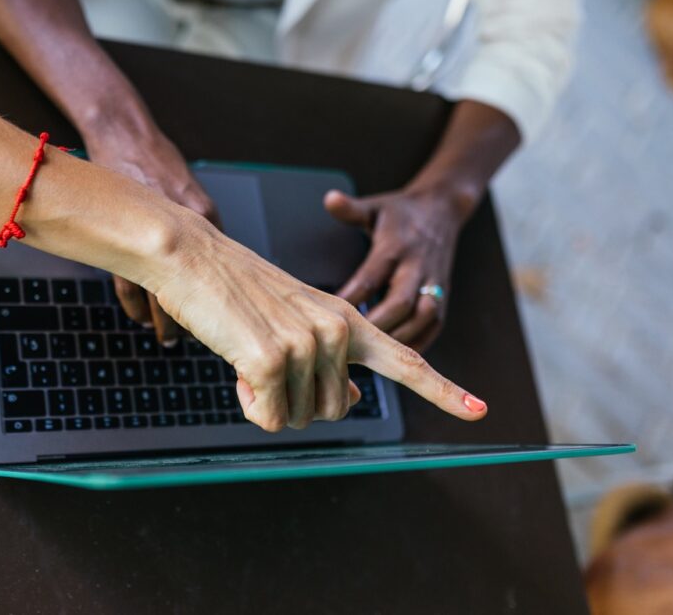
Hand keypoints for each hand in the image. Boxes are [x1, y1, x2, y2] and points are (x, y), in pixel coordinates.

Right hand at [86, 131, 218, 345]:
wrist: (125, 137)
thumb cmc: (157, 164)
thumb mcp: (190, 193)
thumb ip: (201, 226)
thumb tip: (213, 264)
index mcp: (206, 216)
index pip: (220, 273)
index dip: (221, 301)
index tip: (222, 322)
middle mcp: (184, 227)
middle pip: (196, 289)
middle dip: (196, 319)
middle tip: (195, 338)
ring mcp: (150, 235)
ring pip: (162, 295)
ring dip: (164, 321)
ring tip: (169, 337)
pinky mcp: (121, 240)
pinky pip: (131, 288)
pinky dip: (138, 308)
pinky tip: (142, 318)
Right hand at [148, 212, 487, 430]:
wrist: (193, 255)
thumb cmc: (238, 288)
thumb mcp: (297, 321)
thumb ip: (332, 361)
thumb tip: (349, 402)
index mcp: (348, 318)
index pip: (407, 360)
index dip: (444, 391)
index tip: (479, 412)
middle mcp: (338, 331)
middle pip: (331, 411)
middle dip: (294, 400)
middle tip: (265, 360)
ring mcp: (308, 345)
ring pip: (296, 418)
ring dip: (268, 401)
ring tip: (249, 352)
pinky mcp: (272, 360)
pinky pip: (267, 417)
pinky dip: (248, 404)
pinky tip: (237, 366)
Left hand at [324, 186, 464, 351]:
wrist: (442, 210)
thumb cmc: (399, 213)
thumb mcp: (374, 207)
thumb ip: (350, 209)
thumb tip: (328, 198)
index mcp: (396, 246)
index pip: (372, 276)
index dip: (352, 297)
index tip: (329, 315)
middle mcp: (418, 267)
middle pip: (399, 303)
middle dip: (375, 325)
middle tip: (347, 345)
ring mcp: (434, 285)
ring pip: (421, 319)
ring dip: (396, 339)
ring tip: (368, 357)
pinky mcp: (443, 299)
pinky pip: (432, 329)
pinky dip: (415, 344)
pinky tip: (390, 358)